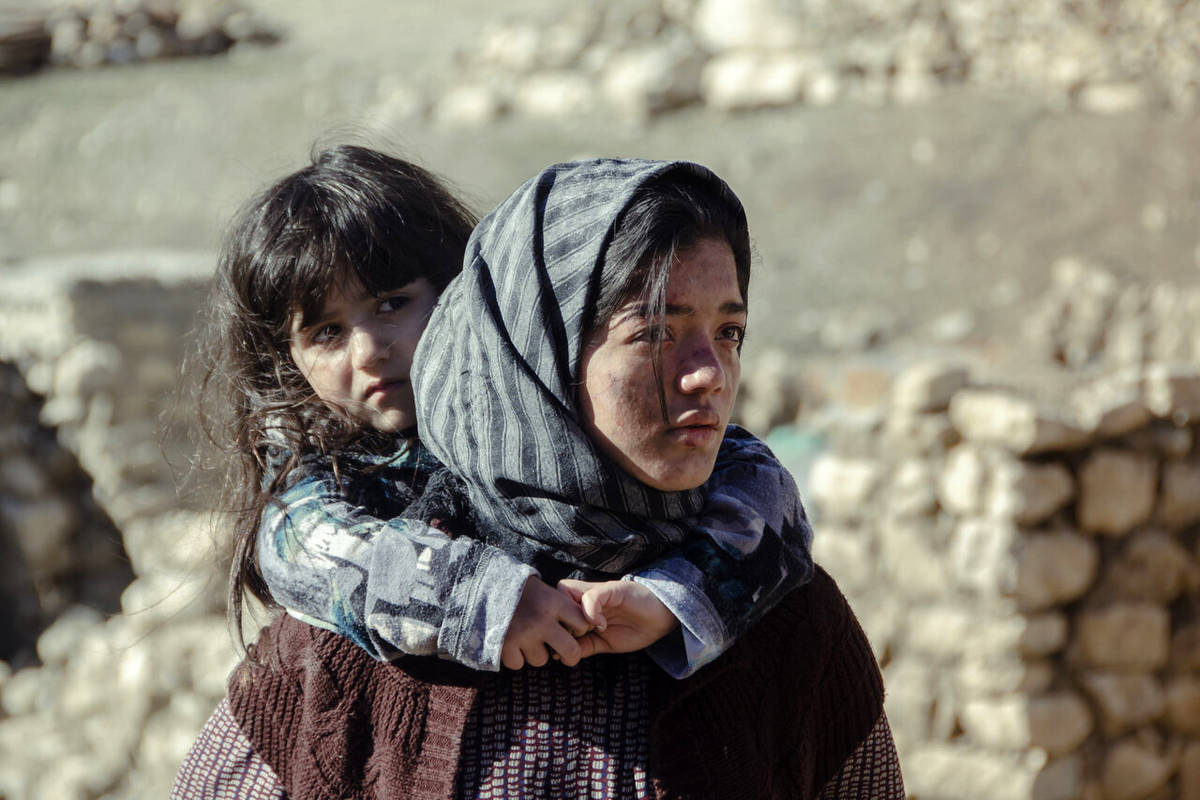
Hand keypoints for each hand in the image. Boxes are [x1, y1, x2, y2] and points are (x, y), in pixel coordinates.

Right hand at [501, 577, 591, 669]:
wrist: (483, 584)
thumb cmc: (518, 586)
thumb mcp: (543, 587)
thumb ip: (561, 603)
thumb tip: (586, 618)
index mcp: (554, 602)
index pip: (582, 624)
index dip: (580, 629)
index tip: (573, 629)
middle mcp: (542, 620)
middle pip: (571, 651)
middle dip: (571, 655)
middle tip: (565, 652)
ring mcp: (524, 635)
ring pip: (541, 659)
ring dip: (536, 652)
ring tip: (527, 638)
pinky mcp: (505, 646)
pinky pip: (518, 663)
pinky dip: (515, 656)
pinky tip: (512, 642)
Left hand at [556, 579, 679, 656]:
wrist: (662, 619)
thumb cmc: (635, 629)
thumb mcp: (605, 643)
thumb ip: (585, 646)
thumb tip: (560, 656)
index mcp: (584, 608)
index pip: (556, 606)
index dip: (555, 624)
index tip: (564, 643)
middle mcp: (588, 596)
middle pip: (555, 595)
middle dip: (558, 617)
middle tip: (573, 635)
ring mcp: (599, 591)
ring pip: (566, 590)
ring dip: (571, 614)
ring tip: (586, 630)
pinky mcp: (612, 589)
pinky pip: (591, 597)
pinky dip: (591, 613)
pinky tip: (602, 626)